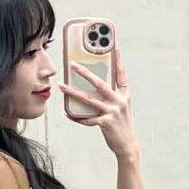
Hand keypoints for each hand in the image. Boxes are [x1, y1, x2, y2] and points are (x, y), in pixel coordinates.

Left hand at [59, 44, 138, 160]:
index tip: (113, 43)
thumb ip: (112, 95)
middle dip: (85, 73)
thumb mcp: (121, 106)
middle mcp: (119, 101)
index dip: (117, 57)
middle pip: (100, 83)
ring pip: (89, 99)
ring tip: (62, 86)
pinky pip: (87, 119)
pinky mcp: (105, 123)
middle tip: (73, 65)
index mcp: (123, 94)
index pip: (120, 72)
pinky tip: (67, 113)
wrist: (127, 144)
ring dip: (73, 92)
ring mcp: (112, 112)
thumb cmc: (122, 124)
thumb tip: (95, 84)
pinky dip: (76, 117)